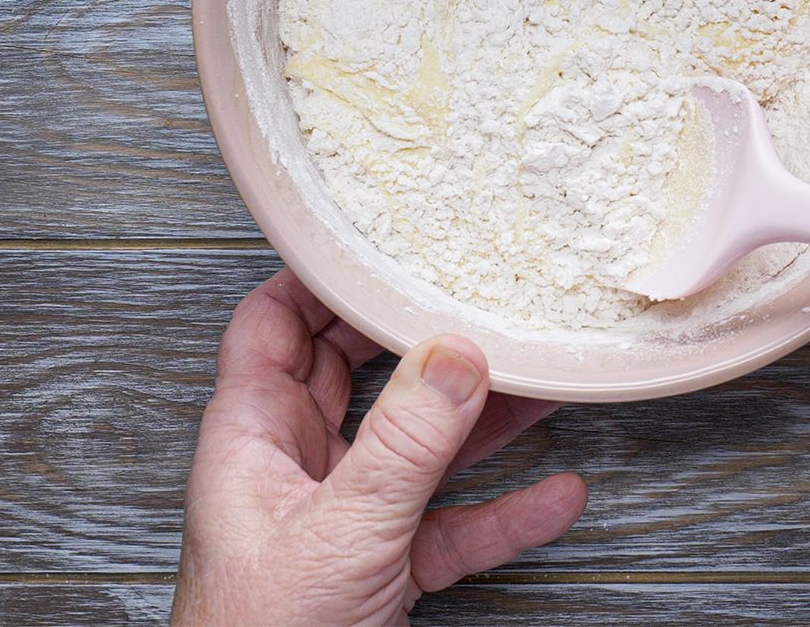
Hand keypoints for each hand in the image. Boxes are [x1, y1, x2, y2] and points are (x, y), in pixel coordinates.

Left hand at [171, 268, 586, 625]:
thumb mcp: (342, 529)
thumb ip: (405, 442)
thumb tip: (456, 352)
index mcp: (253, 436)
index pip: (274, 325)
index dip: (320, 278)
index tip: (384, 240)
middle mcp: (295, 465)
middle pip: (357, 372)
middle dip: (419, 337)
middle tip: (473, 294)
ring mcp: (342, 516)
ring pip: (417, 446)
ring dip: (480, 419)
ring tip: (541, 380)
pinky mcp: (382, 568)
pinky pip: (452, 523)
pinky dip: (504, 510)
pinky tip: (556, 495)